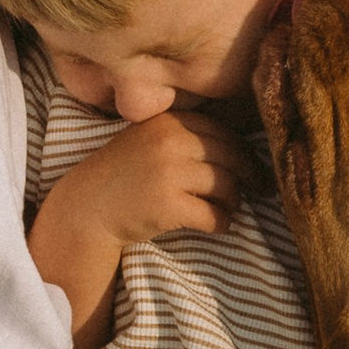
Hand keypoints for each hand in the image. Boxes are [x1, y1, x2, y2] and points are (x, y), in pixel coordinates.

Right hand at [33, 109, 245, 273]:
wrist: (87, 207)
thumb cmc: (124, 176)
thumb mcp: (150, 141)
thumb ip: (186, 136)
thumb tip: (244, 149)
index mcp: (168, 121)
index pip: (223, 132)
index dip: (244, 152)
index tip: (253, 168)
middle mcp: (169, 141)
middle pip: (232, 156)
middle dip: (251, 176)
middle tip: (260, 190)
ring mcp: (168, 173)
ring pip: (227, 186)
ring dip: (234, 202)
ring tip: (228, 209)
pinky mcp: (167, 205)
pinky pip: (214, 215)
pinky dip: (222, 223)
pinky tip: (218, 226)